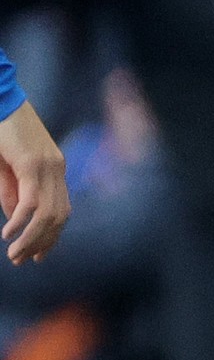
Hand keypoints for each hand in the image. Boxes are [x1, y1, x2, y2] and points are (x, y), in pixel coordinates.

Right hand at [0, 100, 67, 262]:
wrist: (0, 98)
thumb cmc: (0, 130)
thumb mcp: (6, 167)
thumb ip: (12, 191)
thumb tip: (16, 219)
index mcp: (55, 169)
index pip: (62, 211)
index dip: (52, 237)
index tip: (37, 256)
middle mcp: (57, 169)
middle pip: (58, 217)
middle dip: (42, 243)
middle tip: (22, 260)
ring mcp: (47, 166)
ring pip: (47, 214)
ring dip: (30, 238)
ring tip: (14, 254)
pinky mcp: (33, 163)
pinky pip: (31, 201)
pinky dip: (21, 221)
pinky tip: (8, 233)